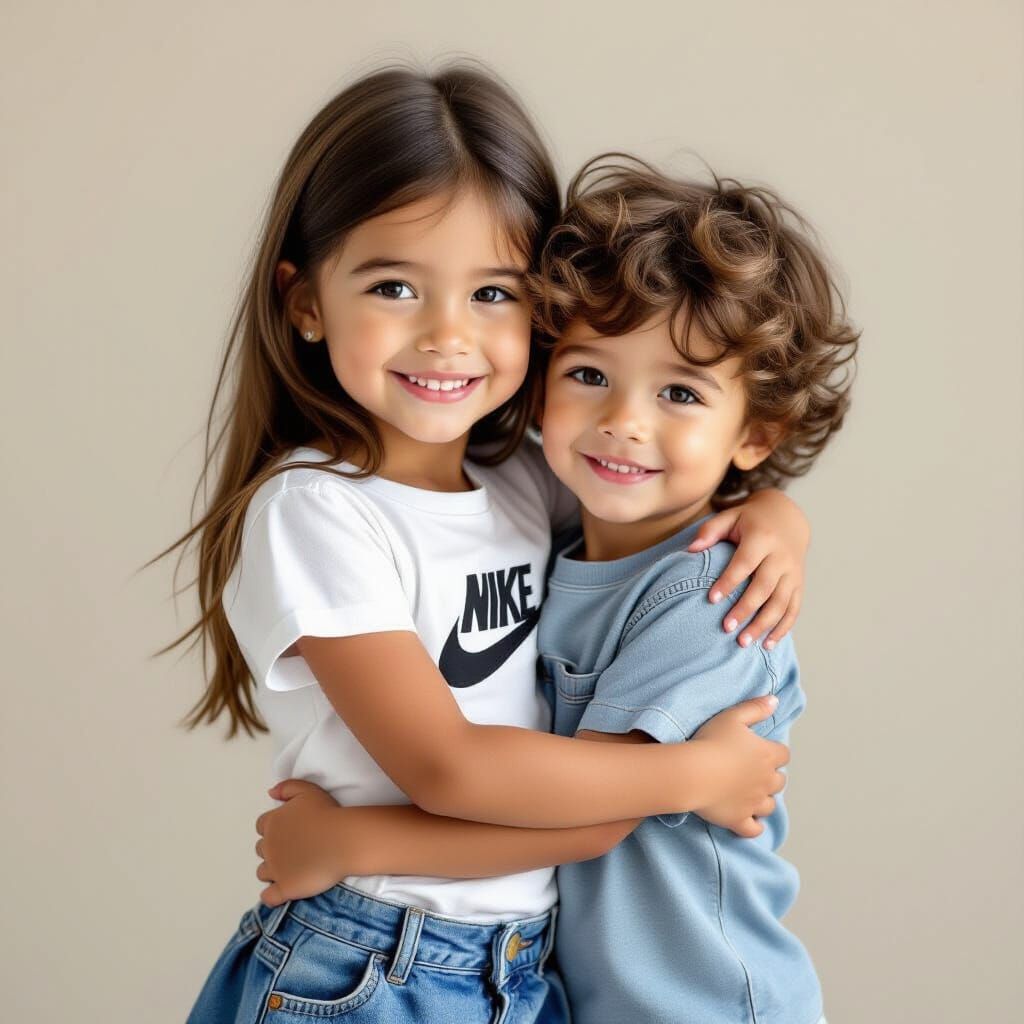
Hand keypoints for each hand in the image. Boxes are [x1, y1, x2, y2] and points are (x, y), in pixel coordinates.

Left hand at [255, 779, 352, 906]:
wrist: (343, 840)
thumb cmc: (327, 813)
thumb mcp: (308, 790)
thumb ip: (287, 788)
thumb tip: (270, 793)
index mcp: (272, 823)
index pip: (262, 826)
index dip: (274, 828)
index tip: (290, 831)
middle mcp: (268, 846)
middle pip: (262, 849)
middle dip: (273, 849)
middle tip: (295, 849)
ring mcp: (275, 869)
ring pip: (263, 872)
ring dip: (273, 871)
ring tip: (293, 868)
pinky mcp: (285, 888)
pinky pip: (269, 897)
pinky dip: (272, 895)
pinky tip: (283, 891)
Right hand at [687, 695, 789, 837]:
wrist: (692, 772)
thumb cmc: (711, 741)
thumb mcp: (733, 717)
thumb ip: (755, 708)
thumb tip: (775, 700)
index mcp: (767, 755)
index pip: (783, 754)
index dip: (774, 752)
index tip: (761, 750)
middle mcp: (766, 781)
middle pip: (779, 782)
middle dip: (770, 777)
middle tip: (753, 772)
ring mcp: (754, 803)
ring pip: (769, 805)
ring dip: (763, 800)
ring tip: (751, 795)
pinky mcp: (739, 820)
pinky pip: (754, 829)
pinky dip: (754, 826)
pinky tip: (750, 821)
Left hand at [688, 489, 808, 648]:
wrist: (788, 518)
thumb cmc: (750, 520)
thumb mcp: (730, 517)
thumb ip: (710, 531)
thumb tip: (691, 550)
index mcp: (762, 538)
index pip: (745, 563)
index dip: (729, 581)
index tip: (711, 600)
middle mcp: (781, 557)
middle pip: (764, 587)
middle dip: (746, 609)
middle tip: (727, 628)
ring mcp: (793, 573)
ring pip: (781, 603)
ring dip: (764, 625)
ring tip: (744, 643)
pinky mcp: (800, 585)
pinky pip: (794, 609)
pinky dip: (782, 628)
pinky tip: (767, 644)